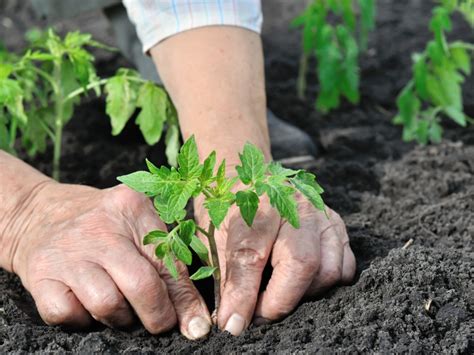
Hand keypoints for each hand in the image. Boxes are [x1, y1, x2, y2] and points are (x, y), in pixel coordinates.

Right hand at [9, 183, 210, 338]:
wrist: (37, 212)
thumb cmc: (100, 224)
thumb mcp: (136, 225)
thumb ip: (166, 261)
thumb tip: (193, 317)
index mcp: (132, 208)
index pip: (168, 261)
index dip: (185, 300)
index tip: (196, 326)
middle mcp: (99, 228)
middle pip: (141, 285)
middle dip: (157, 316)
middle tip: (159, 323)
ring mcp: (67, 252)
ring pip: (107, 305)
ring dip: (119, 319)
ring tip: (119, 307)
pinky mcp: (40, 274)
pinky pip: (67, 315)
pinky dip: (82, 320)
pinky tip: (85, 305)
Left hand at [194, 187, 355, 335]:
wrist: (249, 176)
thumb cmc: (229, 207)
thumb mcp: (215, 235)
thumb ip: (226, 276)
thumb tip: (232, 321)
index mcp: (255, 203)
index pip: (250, 255)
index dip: (242, 296)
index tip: (233, 324)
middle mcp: (294, 205)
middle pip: (301, 263)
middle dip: (280, 301)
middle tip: (258, 314)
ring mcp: (321, 213)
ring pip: (328, 269)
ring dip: (303, 294)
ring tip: (279, 294)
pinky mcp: (337, 224)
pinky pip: (344, 265)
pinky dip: (325, 284)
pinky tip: (302, 283)